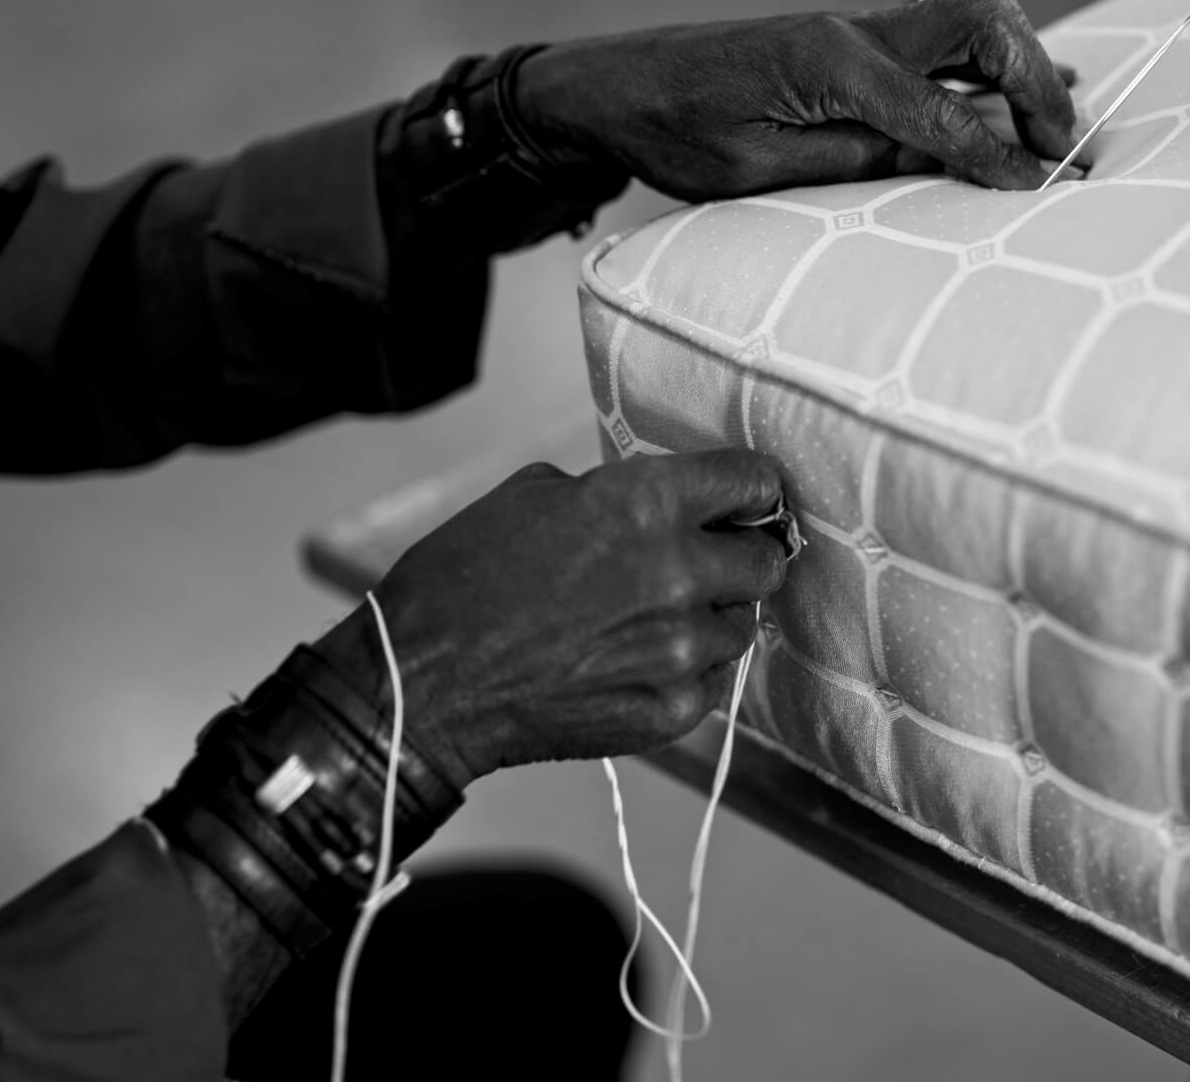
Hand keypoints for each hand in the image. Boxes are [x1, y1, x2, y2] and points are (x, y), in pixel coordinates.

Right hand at [315, 450, 790, 782]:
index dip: (752, 490)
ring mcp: (681, 649)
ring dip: (710, 618)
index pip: (754, 481)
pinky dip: (683, 671)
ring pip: (740, 625)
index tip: (746, 500)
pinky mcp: (672, 709)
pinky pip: (710, 681)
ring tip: (651, 620)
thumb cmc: (462, 584)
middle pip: (767, 561)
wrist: (422, 682)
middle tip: (706, 564)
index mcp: (646, 503)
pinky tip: (631, 662)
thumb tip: (653, 506)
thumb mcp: (531, 496)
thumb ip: (612, 494)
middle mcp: (678, 573)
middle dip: (740, 557)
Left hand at [510, 0, 1081, 201]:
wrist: (615, 86)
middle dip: (1035, 82)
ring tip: (1055, 125)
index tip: (1038, 190)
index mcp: (830, 64)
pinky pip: (938, 37)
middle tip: (1065, 147)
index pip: (943, 112)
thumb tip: (933, 167)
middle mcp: (852, 32)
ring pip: (968, 17)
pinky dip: (988, 61)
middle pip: (980, 26)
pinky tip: (1024, 88)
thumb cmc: (671, 133)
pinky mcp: (848, 42)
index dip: (997, 155)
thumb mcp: (755, 171)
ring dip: (1021, 63)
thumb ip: (850, 164)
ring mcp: (853, 29)